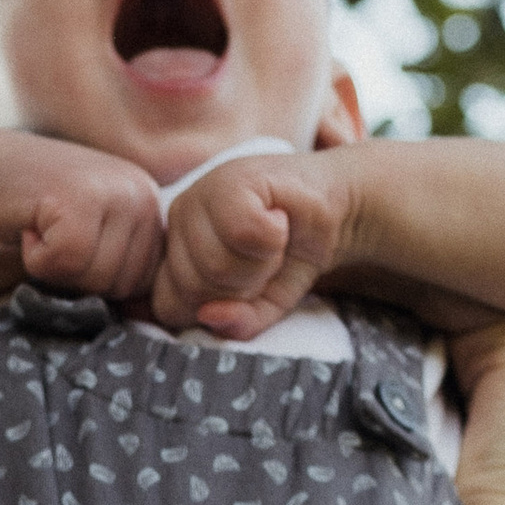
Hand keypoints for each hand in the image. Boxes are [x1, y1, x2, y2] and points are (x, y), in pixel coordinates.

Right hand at [0, 129, 164, 302]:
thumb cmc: (38, 213)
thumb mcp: (96, 236)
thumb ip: (123, 266)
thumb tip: (147, 315)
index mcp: (151, 206)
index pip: (142, 284)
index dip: (98, 280)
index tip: (73, 244)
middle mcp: (140, 193)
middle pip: (120, 285)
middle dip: (77, 276)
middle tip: (54, 235)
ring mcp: (112, 191)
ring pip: (94, 278)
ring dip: (55, 267)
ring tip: (43, 229)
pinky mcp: (77, 198)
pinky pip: (64, 264)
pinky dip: (36, 259)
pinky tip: (30, 226)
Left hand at [151, 148, 356, 338]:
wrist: (334, 212)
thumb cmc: (290, 258)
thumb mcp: (261, 307)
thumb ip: (235, 325)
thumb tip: (209, 316)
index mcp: (174, 254)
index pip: (170, 307)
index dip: (216, 309)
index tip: (246, 286)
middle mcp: (179, 222)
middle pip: (194, 289)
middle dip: (244, 288)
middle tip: (266, 260)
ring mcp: (201, 196)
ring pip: (216, 264)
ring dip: (261, 264)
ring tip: (273, 241)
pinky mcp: (231, 179)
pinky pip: (242, 232)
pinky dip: (272, 237)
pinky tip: (279, 219)